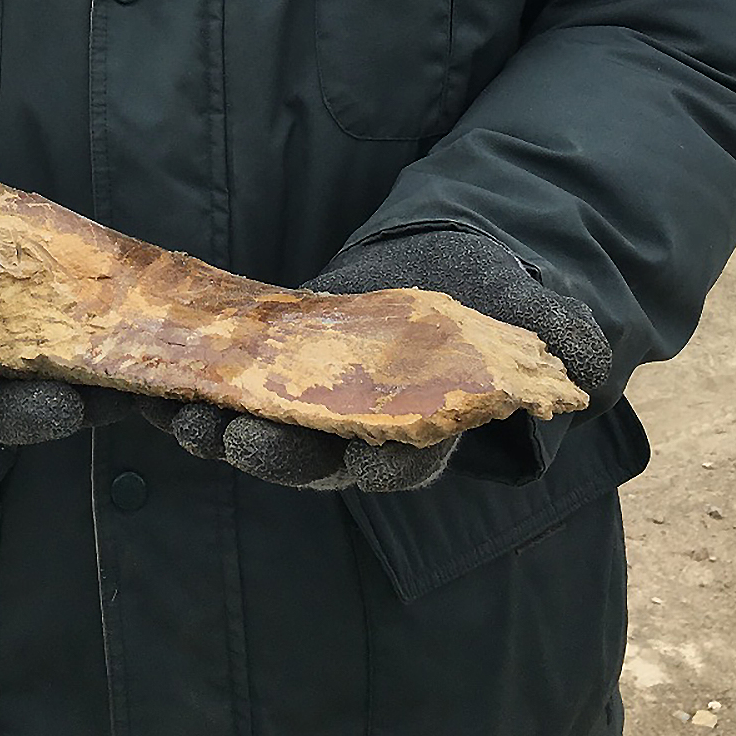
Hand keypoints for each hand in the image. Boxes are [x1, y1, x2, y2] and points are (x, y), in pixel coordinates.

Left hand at [142, 228, 609, 493]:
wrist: (469, 271)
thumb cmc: (506, 304)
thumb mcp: (543, 326)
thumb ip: (559, 347)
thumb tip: (583, 369)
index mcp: (434, 431)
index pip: (396, 465)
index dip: (357, 464)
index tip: (316, 452)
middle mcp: (371, 434)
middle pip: (315, 458)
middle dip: (266, 451)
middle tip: (218, 436)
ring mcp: (323, 405)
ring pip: (267, 428)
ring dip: (215, 424)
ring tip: (169, 412)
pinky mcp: (288, 366)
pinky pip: (239, 384)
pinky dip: (198, 383)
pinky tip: (151, 378)